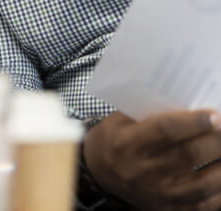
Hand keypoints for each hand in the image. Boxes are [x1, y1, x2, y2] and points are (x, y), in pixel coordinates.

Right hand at [84, 110, 220, 209]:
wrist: (99, 172)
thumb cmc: (115, 138)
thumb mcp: (123, 120)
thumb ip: (153, 115)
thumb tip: (195, 107)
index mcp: (127, 143)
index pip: (165, 130)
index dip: (193, 122)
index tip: (213, 115)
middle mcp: (141, 171)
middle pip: (188, 155)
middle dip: (216, 141)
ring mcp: (156, 194)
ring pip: (201, 185)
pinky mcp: (168, 209)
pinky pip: (203, 205)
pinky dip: (220, 193)